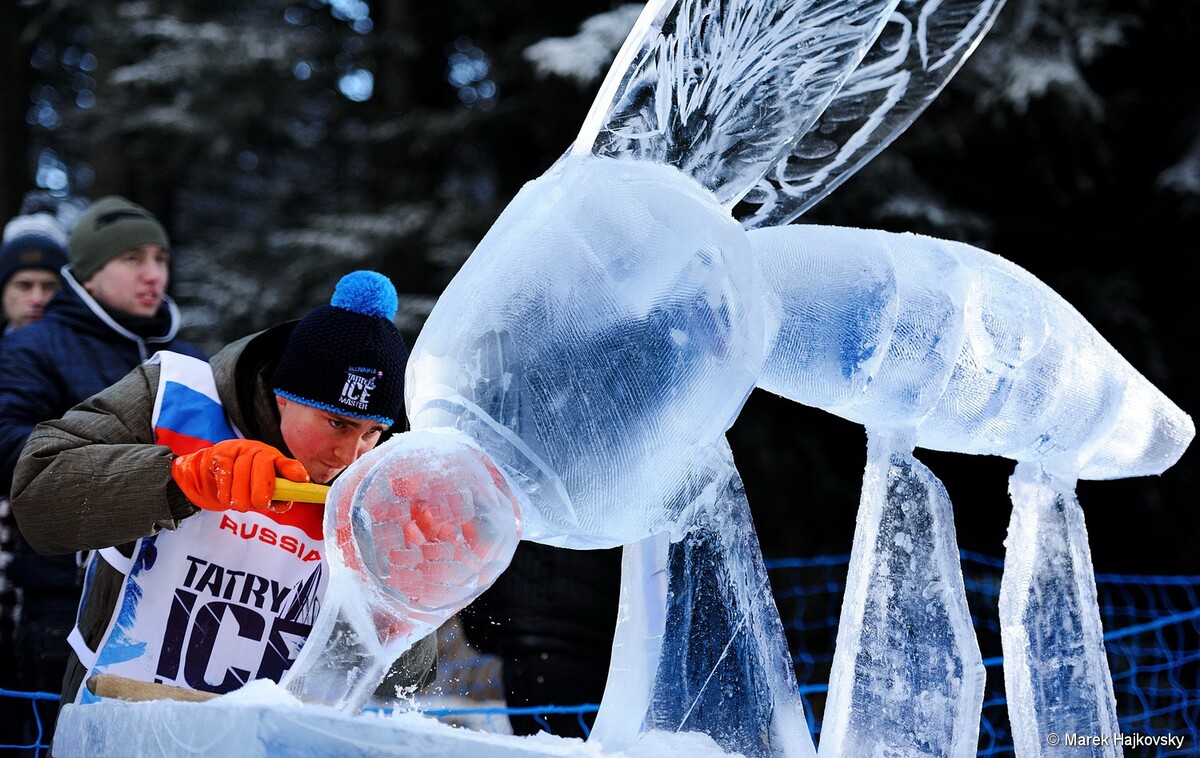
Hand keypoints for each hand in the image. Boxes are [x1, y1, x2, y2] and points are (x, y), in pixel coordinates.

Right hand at [171, 439, 308, 512]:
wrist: (215, 470)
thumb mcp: (264, 488)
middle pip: (262, 464)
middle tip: (259, 505)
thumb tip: (285, 504)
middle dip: (261, 489)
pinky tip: (227, 498)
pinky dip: (225, 491)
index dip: (294, 470)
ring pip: (241, 472)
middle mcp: (258, 450)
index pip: (286, 463)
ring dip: (240, 495)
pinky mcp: (221, 454)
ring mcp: (239, 450)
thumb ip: (277, 497)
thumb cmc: (246, 480)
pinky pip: (224, 474)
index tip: (301, 479)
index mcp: (274, 459)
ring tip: (240, 505)